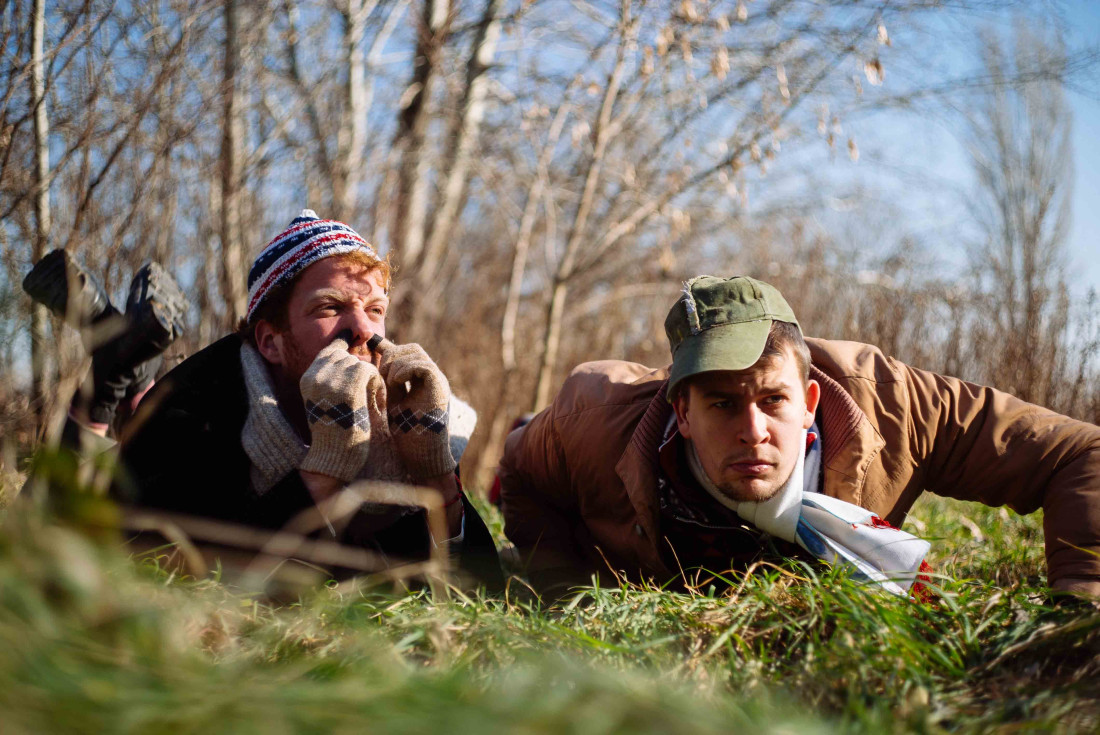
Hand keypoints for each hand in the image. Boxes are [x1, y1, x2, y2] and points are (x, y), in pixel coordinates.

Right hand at [298, 334, 384, 480]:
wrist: (335, 454)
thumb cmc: (336, 431)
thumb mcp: (325, 400)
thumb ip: (331, 377)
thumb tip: (350, 353)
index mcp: (308, 379)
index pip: (327, 352)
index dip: (342, 344)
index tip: (351, 336)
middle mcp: (318, 376)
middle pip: (345, 356)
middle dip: (356, 369)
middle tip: (362, 390)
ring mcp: (333, 380)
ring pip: (359, 364)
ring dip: (368, 379)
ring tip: (366, 399)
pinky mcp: (350, 386)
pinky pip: (370, 371)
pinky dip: (376, 384)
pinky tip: (372, 400)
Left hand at [376, 339, 455, 479]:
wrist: (421, 454)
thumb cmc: (407, 432)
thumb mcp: (394, 399)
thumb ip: (389, 380)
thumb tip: (377, 359)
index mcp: (422, 380)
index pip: (407, 353)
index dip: (389, 350)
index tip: (371, 349)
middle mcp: (433, 378)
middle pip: (412, 349)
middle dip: (392, 356)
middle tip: (382, 376)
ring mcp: (438, 382)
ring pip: (416, 354)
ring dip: (396, 365)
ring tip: (389, 383)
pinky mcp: (439, 389)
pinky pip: (422, 366)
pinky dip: (405, 370)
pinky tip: (396, 383)